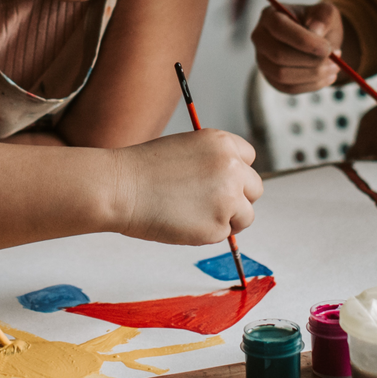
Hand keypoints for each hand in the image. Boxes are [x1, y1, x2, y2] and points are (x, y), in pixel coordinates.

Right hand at [115, 129, 262, 244]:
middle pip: (255, 188)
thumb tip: (231, 185)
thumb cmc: (142, 169)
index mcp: (223, 143)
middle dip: (239, 198)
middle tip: (212, 204)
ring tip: (194, 215)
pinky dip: (207, 233)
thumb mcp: (185, 148)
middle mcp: (232, 168)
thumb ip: (212, 162)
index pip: (250, 159)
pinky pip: (224, 234)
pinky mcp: (218, 226)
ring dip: (227, 219)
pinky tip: (183, 223)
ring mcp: (228, 198)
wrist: (120, 188)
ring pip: (246, 215)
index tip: (222, 182)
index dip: (236, 172)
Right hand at [251, 1, 345, 93]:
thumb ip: (323, 16)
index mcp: (270, 15)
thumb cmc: (319, 23)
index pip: (279, 27)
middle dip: (310, 60)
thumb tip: (315, 30)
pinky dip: (312, 85)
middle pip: (278, 54)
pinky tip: (328, 76)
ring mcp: (263, 60)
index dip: (303, 40)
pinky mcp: (271, 78)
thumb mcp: (327, 12)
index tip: (327, 48)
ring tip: (335, 66)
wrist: (319, 40)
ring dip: (313, 74)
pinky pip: (289, 88)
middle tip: (335, 59)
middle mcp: (260, 38)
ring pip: (282, 75)